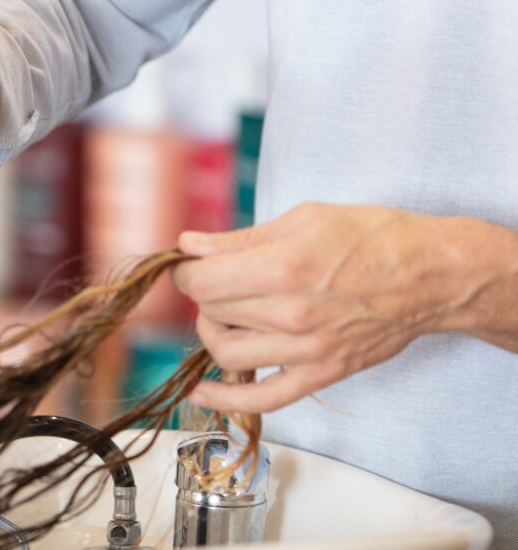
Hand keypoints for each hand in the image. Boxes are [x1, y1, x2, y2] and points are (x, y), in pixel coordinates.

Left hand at [170, 203, 503, 413]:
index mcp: (283, 266)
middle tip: (216, 279)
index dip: (186, 271)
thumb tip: (189, 245)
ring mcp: (306, 349)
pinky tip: (199, 393)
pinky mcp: (320, 374)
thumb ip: (240, 238)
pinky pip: (262, 399)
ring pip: (225, 352)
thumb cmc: (373, 238)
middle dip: (203, 293)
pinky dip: (224, 400)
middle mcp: (291, 313)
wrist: (432, 276)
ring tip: (223, 314)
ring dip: (211, 331)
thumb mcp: (304, 219)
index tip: (191, 264)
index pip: (202, 281)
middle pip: (211, 311)